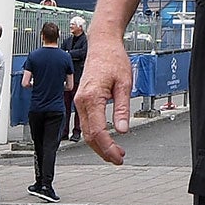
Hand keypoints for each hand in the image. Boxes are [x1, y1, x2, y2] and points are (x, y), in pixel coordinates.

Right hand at [77, 37, 133, 163]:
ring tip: (115, 152)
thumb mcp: (125, 84)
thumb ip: (122, 108)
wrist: (102, 45)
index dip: (108, 148)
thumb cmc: (113, 60)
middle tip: (118, 159)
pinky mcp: (82, 100)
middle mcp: (81, 101)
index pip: (97, 131)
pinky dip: (95, 135)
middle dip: (103, 151)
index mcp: (91, 98)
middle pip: (89, 136)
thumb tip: (122, 130)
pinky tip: (107, 139)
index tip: (118, 156)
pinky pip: (86, 123)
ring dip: (99, 145)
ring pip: (86, 131)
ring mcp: (79, 101)